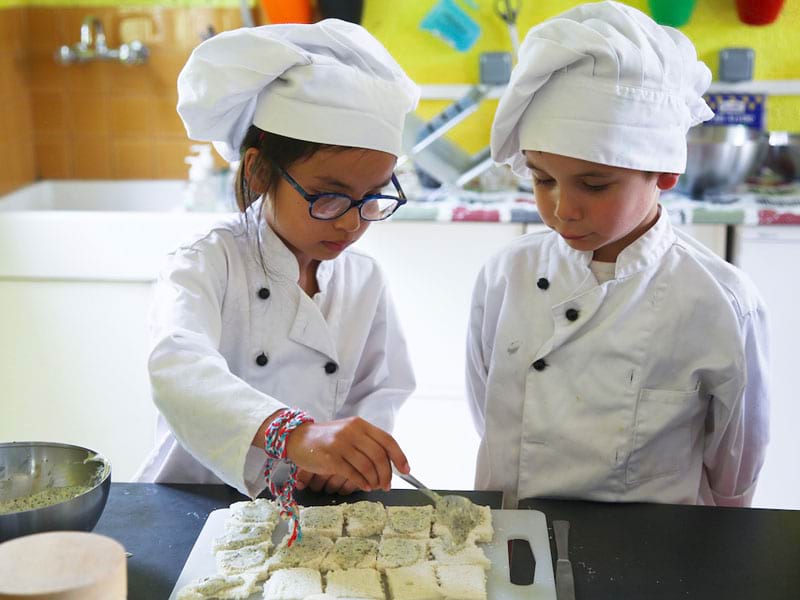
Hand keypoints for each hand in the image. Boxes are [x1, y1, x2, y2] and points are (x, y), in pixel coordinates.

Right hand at [285, 416, 408, 491]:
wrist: (298, 439)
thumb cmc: (327, 439)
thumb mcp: (349, 434)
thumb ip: (367, 443)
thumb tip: (389, 463)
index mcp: (360, 424)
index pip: (387, 440)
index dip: (399, 456)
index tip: (405, 470)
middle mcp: (352, 431)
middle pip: (379, 455)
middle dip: (387, 473)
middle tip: (387, 485)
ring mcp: (341, 444)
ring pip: (367, 465)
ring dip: (375, 479)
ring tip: (376, 486)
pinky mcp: (330, 458)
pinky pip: (352, 473)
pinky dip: (362, 482)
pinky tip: (365, 486)